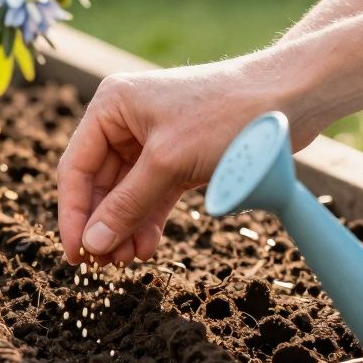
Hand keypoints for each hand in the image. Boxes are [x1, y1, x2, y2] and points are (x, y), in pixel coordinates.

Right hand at [56, 53, 321, 264]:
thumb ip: (127, 204)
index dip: (73, 213)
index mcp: (112, 105)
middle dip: (103, 223)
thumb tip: (94, 243)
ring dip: (124, 226)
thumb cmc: (225, 114)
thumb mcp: (168, 162)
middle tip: (105, 264)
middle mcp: (126, 120)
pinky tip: (147, 247)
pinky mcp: (179, 156)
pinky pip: (152, 194)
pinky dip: (147, 220)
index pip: (76, 166)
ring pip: (126, 192)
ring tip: (128, 261)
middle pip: (99, 182)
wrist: (289, 98)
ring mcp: (153, 138)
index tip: (76, 254)